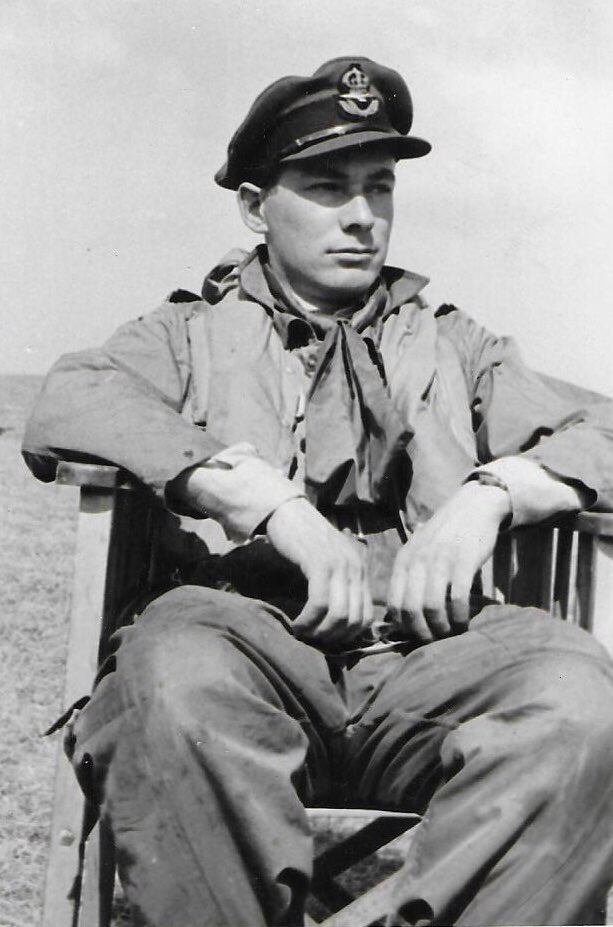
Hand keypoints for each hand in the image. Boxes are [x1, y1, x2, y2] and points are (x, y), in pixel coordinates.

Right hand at [266, 498, 372, 646]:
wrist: (287, 511)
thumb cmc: (303, 540)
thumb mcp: (328, 564)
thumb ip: (337, 587)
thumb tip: (336, 624)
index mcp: (360, 570)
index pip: (367, 617)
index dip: (347, 636)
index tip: (326, 639)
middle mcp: (355, 568)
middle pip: (355, 620)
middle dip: (333, 638)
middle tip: (312, 639)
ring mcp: (339, 565)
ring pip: (339, 615)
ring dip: (319, 632)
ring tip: (303, 632)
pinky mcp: (320, 563)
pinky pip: (319, 603)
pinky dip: (308, 620)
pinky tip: (297, 623)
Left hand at [387, 481, 510, 641]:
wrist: (473, 508)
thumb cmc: (446, 536)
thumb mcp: (419, 552)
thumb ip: (410, 577)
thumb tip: (403, 615)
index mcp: (404, 561)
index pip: (394, 604)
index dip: (405, 626)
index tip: (418, 635)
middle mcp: (418, 561)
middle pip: (411, 610)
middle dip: (423, 632)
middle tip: (435, 640)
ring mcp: (440, 561)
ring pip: (432, 607)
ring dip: (442, 627)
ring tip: (451, 633)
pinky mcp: (464, 561)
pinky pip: (458, 598)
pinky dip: (460, 616)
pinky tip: (464, 621)